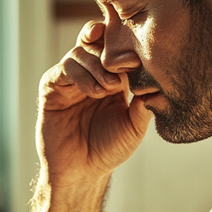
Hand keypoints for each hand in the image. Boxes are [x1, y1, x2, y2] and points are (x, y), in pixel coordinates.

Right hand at [37, 21, 150, 181]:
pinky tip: (94, 92)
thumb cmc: (109, 149)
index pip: (115, 49)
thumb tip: (159, 85)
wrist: (81, 170)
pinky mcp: (52, 87)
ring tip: (108, 88)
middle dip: (108, 49)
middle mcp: (90, 73)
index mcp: (112, 77)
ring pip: (80, 53)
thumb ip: (145, 104)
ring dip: (96, 67)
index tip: (135, 48)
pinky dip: (81, 76)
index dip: (122, 41)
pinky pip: (64, 69)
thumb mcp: (134, 126)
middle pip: (95, 41)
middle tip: (122, 69)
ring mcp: (70, 79)